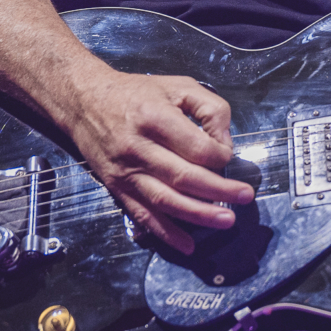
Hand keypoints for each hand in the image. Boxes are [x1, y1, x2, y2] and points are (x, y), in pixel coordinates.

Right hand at [65, 69, 254, 252]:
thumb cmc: (137, 93)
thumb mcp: (179, 85)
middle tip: (246, 197)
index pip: (197, 148)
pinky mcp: (117, 188)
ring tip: (226, 220)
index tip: (228, 155)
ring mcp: (126, 172)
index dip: (221, 156)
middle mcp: (138, 148)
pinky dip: (166, 233)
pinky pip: (143, 215)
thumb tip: (225, 143)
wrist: (84, 101)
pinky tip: (187, 245)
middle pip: (184, 178)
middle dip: (220, 191)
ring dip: (199, 215)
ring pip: (166, 201)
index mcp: (155, 118)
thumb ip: (211, 109)